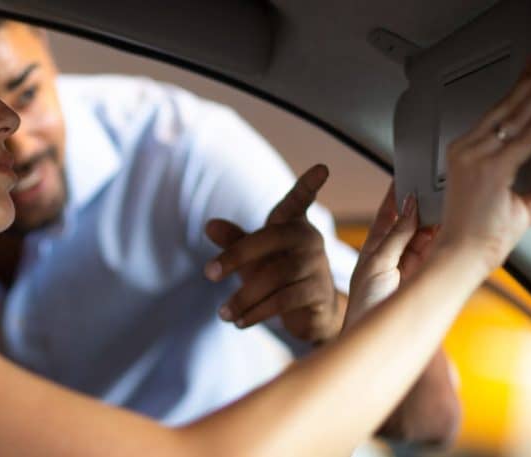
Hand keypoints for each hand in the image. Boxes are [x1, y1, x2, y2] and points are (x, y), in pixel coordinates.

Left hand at [204, 165, 340, 341]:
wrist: (308, 314)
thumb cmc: (277, 275)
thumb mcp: (252, 257)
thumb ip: (233, 241)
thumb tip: (210, 226)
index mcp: (293, 224)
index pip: (300, 200)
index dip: (309, 185)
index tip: (322, 168)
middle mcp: (310, 240)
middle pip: (271, 239)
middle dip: (235, 255)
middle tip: (208, 273)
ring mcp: (318, 266)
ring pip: (276, 276)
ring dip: (244, 296)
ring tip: (222, 313)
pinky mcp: (319, 293)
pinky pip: (285, 300)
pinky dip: (257, 312)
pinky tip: (240, 322)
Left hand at [346, 184, 438, 326]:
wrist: (378, 340)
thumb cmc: (366, 306)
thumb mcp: (377, 263)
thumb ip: (395, 235)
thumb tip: (409, 206)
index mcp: (374, 250)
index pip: (388, 215)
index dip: (397, 196)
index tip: (406, 175)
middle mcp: (395, 256)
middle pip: (411, 222)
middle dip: (422, 204)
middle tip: (434, 182)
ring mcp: (413, 267)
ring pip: (428, 235)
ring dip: (436, 218)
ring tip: (446, 197)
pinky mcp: (428, 277)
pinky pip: (438, 251)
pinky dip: (445, 236)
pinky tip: (453, 221)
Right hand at [439, 47, 530, 270]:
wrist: (461, 256)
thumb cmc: (478, 235)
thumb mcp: (519, 208)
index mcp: (466, 154)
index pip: (499, 113)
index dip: (520, 90)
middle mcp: (467, 151)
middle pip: (505, 106)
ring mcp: (475, 158)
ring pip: (514, 115)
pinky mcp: (488, 168)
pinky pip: (525, 138)